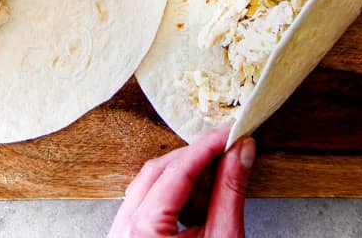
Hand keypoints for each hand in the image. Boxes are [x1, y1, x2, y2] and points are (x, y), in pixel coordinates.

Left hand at [108, 126, 254, 236]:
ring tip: (216, 176)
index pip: (177, 170)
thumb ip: (230, 193)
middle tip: (227, 150)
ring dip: (183, 176)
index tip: (230, 134)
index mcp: (144, 231)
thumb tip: (240, 153)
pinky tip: (196, 201)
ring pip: (149, 185)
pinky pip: (144, 204)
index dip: (207, 147)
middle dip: (195, 158)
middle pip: (158, 172)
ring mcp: (121, 236)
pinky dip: (171, 196)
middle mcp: (124, 231)